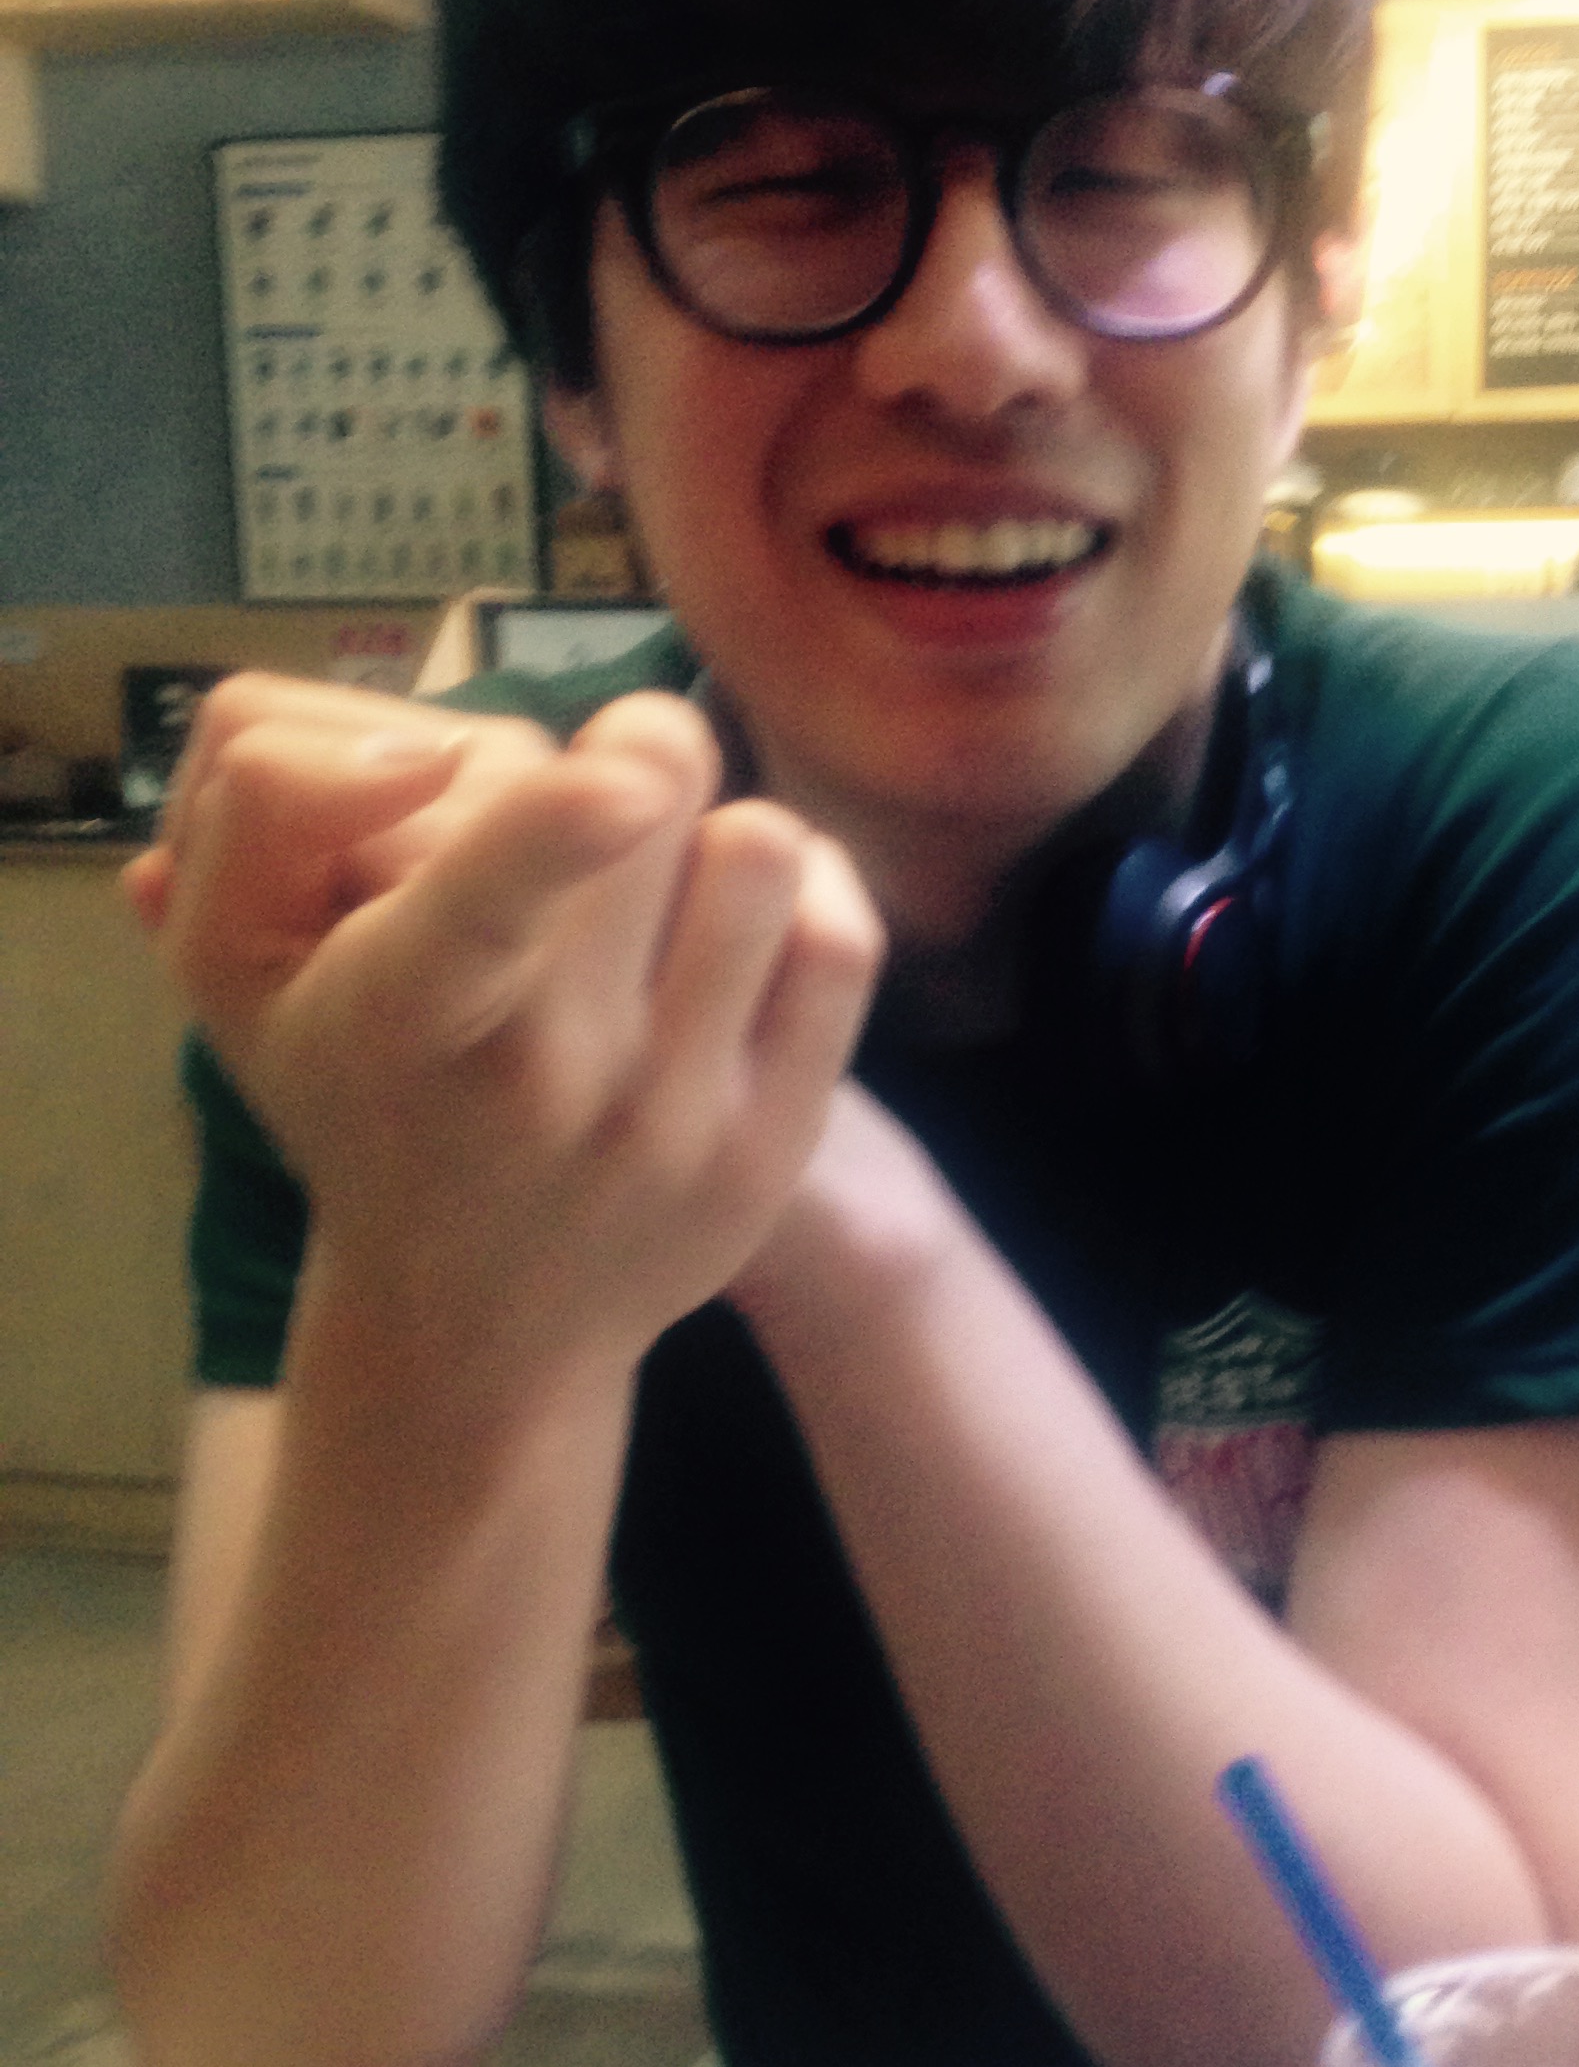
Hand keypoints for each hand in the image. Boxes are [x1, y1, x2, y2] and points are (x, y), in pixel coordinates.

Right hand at [135, 672, 882, 1377]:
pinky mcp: (772, 1141)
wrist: (473, 1323)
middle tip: (594, 802)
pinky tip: (745, 903)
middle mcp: (549, 1077)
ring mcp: (674, 1116)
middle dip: (626, 761)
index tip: (616, 782)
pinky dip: (808, 885)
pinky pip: (839, 941)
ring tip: (670, 865)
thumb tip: (414, 743)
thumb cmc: (361, 1098)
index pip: (485, 908)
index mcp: (406, 1020)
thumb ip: (273, 824)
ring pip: (758, 853)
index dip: (557, 825)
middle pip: (650, 805)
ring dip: (716, 825)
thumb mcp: (250, 979)